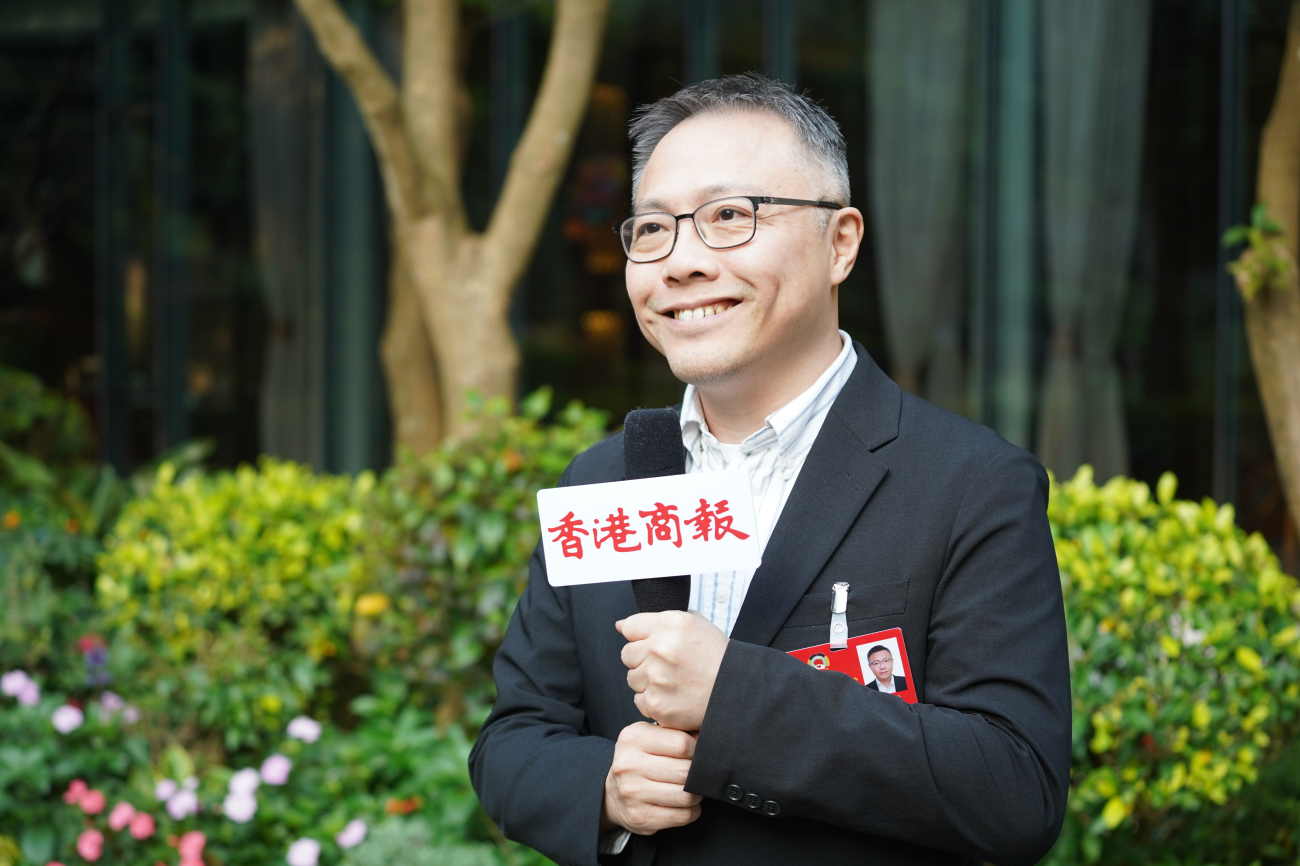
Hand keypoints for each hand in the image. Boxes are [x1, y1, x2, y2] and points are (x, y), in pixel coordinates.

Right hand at [602, 722, 702, 834]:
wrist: (613, 793)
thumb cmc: (641, 760)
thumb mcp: (651, 736)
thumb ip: (677, 731)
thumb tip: (705, 735)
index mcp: (633, 738)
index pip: (682, 743)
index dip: (697, 749)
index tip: (697, 753)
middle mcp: (629, 765)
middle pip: (685, 771)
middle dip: (698, 773)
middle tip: (696, 773)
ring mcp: (633, 793)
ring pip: (686, 796)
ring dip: (696, 793)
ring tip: (691, 788)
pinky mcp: (640, 816)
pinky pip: (683, 816)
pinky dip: (691, 810)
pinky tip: (683, 803)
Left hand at [617, 610, 728, 730]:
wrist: (738, 691)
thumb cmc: (716, 657)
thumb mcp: (695, 624)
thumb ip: (658, 620)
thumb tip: (621, 625)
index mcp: (669, 624)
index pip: (630, 627)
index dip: (641, 637)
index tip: (652, 645)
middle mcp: (660, 649)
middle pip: (627, 654)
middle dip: (642, 660)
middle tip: (667, 666)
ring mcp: (657, 678)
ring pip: (632, 678)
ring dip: (647, 681)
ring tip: (673, 682)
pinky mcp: (657, 704)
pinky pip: (639, 701)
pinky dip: (653, 701)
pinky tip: (674, 697)